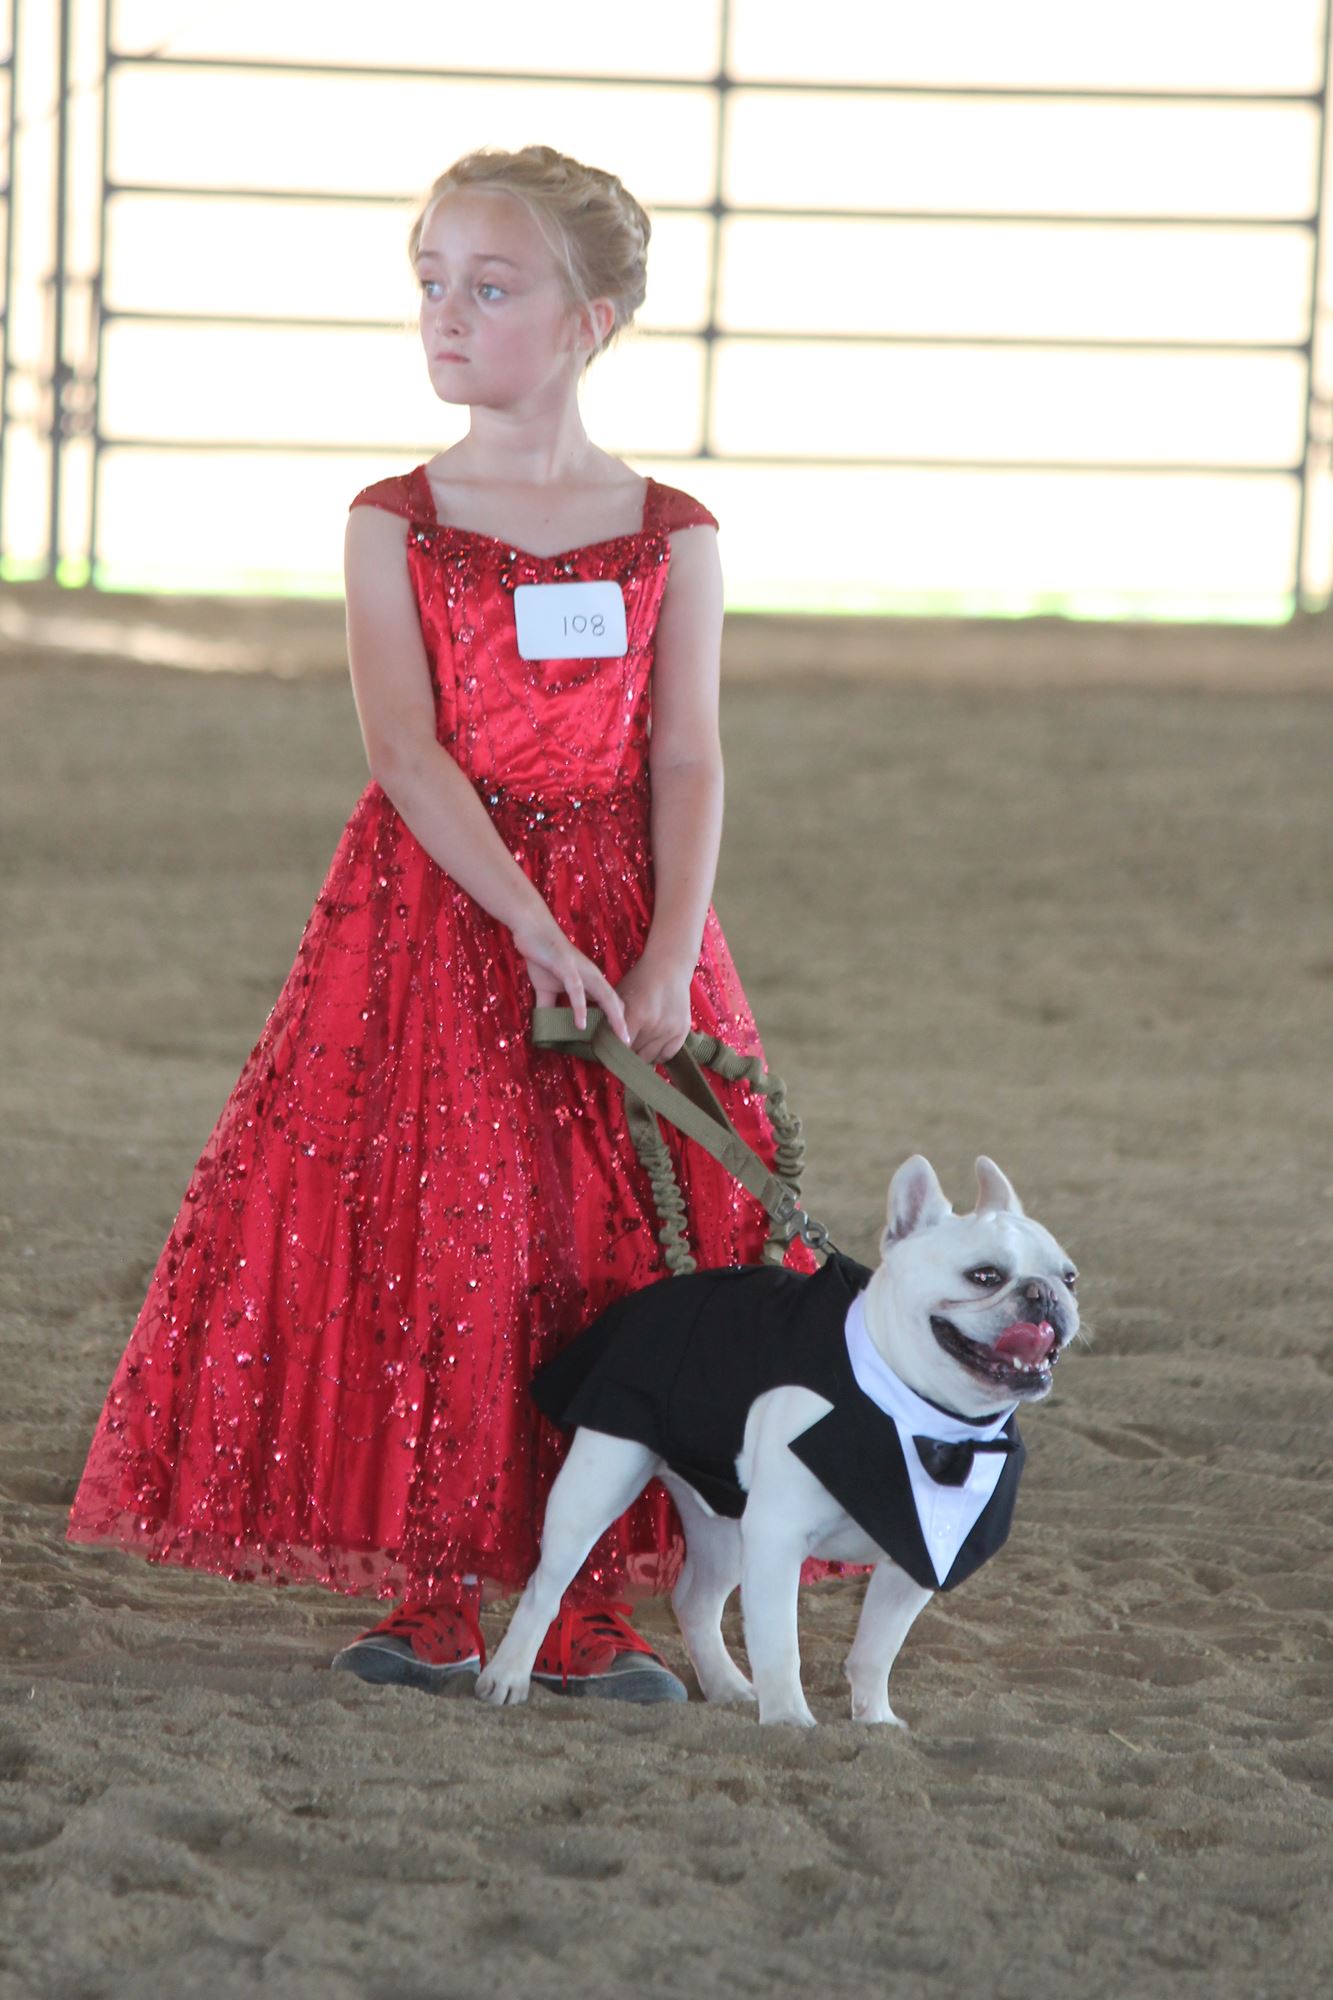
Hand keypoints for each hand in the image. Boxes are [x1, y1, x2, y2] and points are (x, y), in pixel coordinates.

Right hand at [511, 911, 629, 1043]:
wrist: (531, 928)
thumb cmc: (542, 956)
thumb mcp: (545, 988)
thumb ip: (548, 1007)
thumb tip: (545, 1028)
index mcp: (589, 980)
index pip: (609, 1003)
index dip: (616, 1021)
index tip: (620, 1041)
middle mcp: (591, 975)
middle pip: (613, 1001)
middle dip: (622, 1023)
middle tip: (628, 1044)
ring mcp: (580, 970)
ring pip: (603, 996)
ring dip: (612, 1017)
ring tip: (618, 1036)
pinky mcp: (566, 966)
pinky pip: (576, 990)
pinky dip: (580, 1008)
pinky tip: (581, 1024)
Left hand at [616, 948, 694, 1065]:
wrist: (668, 967)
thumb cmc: (639, 980)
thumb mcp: (619, 996)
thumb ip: (612, 1020)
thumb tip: (604, 1045)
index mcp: (636, 1015)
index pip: (620, 1048)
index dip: (613, 1052)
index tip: (608, 1055)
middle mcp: (654, 1026)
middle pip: (634, 1055)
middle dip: (626, 1054)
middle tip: (621, 1051)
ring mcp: (670, 1030)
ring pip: (650, 1058)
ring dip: (641, 1055)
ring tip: (635, 1048)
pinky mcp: (682, 1031)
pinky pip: (667, 1055)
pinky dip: (657, 1055)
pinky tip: (651, 1048)